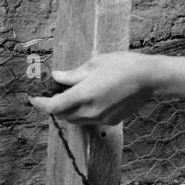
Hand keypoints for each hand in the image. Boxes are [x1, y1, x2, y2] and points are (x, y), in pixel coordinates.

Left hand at [30, 52, 161, 126]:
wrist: (150, 78)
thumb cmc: (123, 65)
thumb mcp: (94, 64)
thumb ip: (72, 75)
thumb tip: (56, 77)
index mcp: (83, 95)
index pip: (52, 106)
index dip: (39, 103)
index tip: (33, 97)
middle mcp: (90, 111)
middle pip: (62, 115)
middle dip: (54, 106)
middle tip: (53, 92)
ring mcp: (102, 118)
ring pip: (76, 119)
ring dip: (69, 110)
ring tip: (72, 95)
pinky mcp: (111, 121)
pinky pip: (90, 120)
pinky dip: (84, 112)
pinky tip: (91, 99)